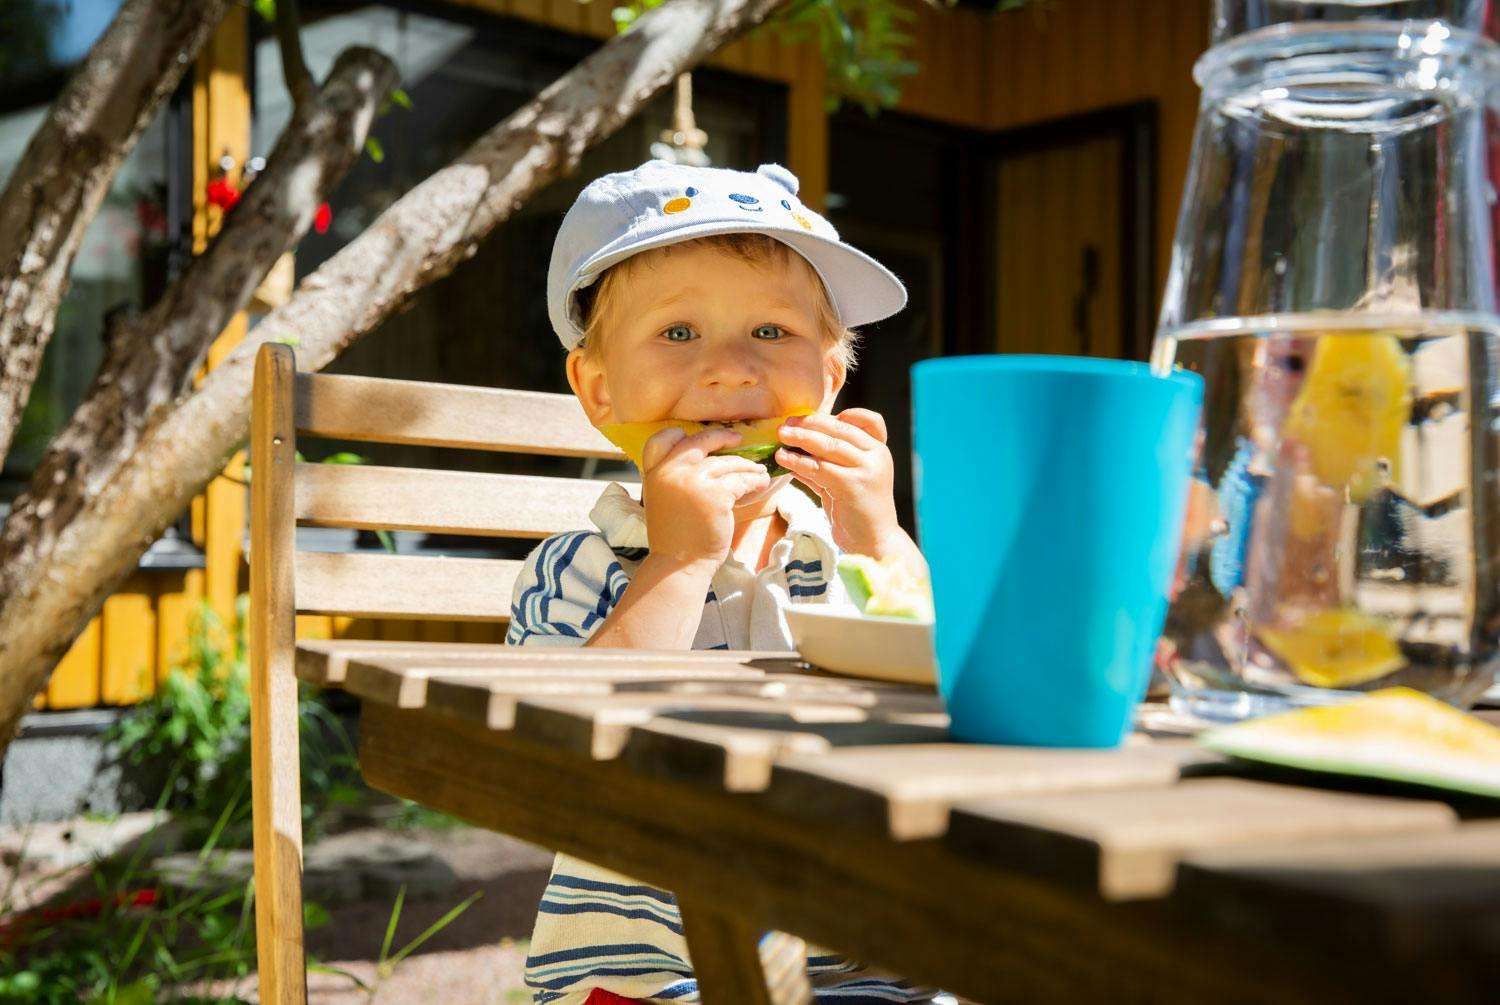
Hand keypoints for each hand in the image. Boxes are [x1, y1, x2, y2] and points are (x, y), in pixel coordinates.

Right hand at [641, 427, 770, 565]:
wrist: (679, 564)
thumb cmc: (674, 537)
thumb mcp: (661, 500)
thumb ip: (673, 478)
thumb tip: (703, 461)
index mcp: (654, 473)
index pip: (662, 439)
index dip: (680, 434)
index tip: (699, 437)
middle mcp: (671, 472)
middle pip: (699, 441)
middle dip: (722, 436)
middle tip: (738, 439)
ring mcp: (693, 481)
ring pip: (726, 462)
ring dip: (746, 465)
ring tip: (758, 470)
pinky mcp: (716, 495)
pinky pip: (741, 480)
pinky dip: (754, 481)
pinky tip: (761, 483)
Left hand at [775, 409, 919, 567]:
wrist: (873, 542)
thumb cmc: (856, 510)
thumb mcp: (844, 479)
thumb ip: (826, 462)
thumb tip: (793, 445)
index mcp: (879, 450)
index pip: (870, 420)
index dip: (846, 415)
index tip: (818, 417)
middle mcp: (877, 456)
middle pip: (841, 430)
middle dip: (810, 424)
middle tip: (786, 423)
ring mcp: (868, 470)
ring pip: (829, 446)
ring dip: (801, 438)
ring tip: (780, 436)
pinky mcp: (853, 486)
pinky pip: (820, 468)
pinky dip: (798, 461)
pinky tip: (783, 459)